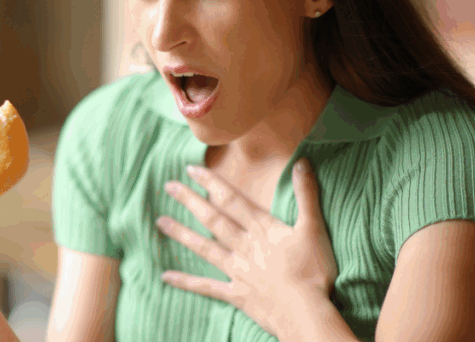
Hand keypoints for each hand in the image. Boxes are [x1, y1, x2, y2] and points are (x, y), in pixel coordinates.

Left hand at [157, 158, 337, 338]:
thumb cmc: (314, 271)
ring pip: (204, 248)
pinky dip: (186, 282)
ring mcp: (237, 271)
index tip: (191, 169)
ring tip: (160, 221)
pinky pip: (206, 287)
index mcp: (262, 229)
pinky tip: (166, 276)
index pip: (232, 199)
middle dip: (190, 201)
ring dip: (182, 234)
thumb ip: (306, 195)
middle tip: (169, 186)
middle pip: (213, 219)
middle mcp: (244, 246)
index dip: (211, 183)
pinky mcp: (236, 294)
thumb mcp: (314, 228)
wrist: (305, 312)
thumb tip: (302, 161)